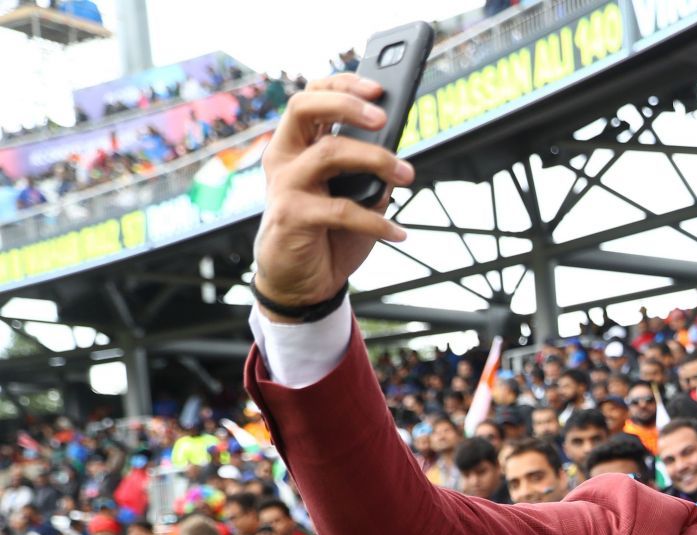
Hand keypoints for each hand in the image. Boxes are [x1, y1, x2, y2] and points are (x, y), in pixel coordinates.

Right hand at [252, 73, 412, 308]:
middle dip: (347, 104)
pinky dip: (377, 222)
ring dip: (376, 160)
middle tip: (383, 117)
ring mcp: (284, 185)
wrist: (302, 282)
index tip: (379, 88)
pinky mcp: (290, 216)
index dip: (342, 84)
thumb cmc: (328, 234)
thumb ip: (369, 174)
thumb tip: (398, 156)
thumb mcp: (355, 198)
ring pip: (329, 153)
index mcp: (298, 145)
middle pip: (304, 107)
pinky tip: (398, 232)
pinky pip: (341, 210)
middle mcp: (285, 157)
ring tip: (406, 176)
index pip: (312, 96)